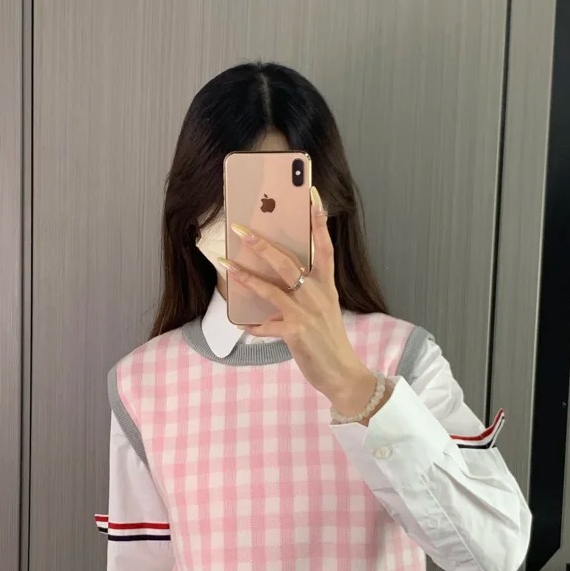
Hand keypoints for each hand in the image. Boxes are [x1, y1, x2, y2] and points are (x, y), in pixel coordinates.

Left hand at [222, 187, 378, 417]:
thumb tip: (280, 278)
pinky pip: (265, 325)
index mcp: (327, 286)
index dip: (318, 222)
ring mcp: (306, 313)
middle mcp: (317, 295)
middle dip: (262, 243)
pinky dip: (251, 324)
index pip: (325, 248)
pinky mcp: (295, 333)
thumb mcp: (324, 309)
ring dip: (245, 275)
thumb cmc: (329, 341)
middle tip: (241, 228)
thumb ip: (307, 292)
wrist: (343, 374)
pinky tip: (239, 321)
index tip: (312, 196)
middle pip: (287, 261)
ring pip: (271, 288)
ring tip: (227, 263)